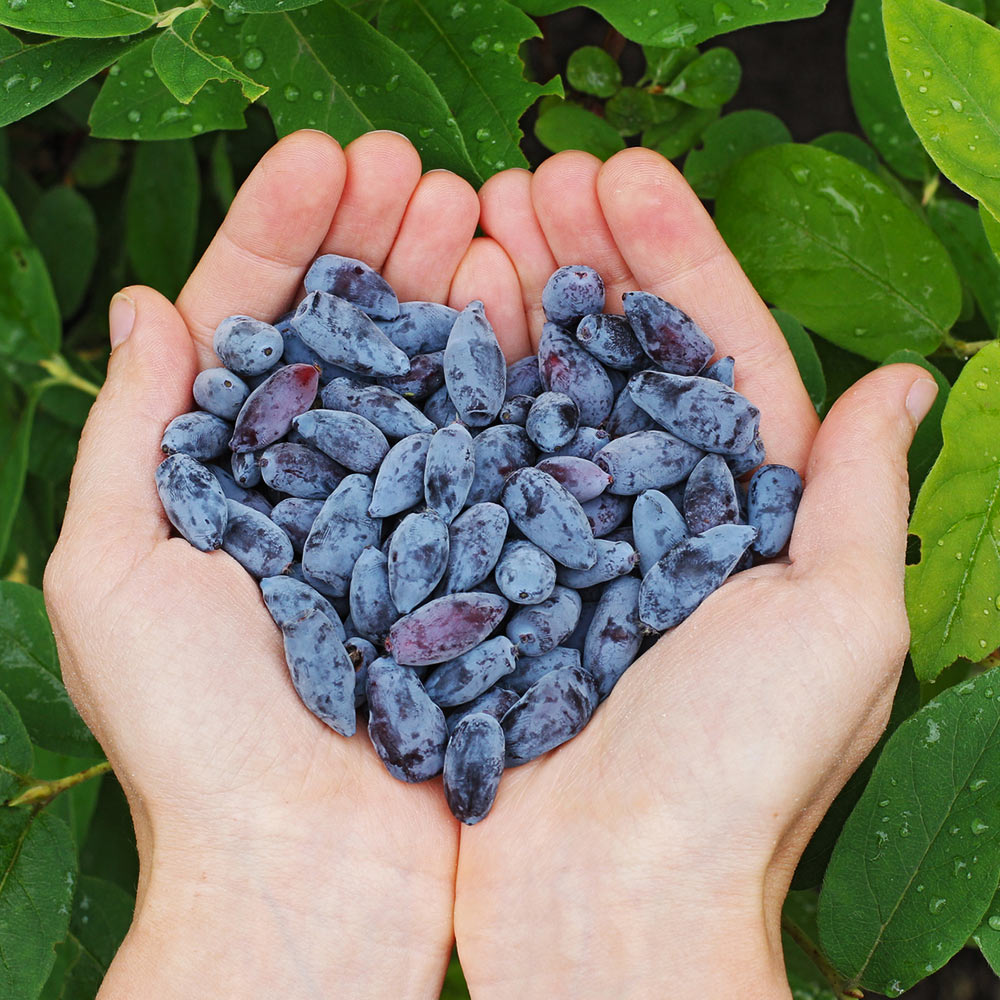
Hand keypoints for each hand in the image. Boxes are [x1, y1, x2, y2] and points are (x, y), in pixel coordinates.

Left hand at [44, 130, 482, 999]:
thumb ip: (129, 434)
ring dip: (438, 281)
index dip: (280, 235)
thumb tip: (144, 307)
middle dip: (371, 240)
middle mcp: (318, 481)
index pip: (250, 324)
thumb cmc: (196, 735)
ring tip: (468, 201)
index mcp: (224, 474)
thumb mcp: (115, 570)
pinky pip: (484, 442)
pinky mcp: (471, 553)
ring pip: (422, 372)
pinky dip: (495, 365)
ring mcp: (403, 513)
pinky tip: (510, 294)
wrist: (311, 869)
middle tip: (412, 162)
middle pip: (345, 334)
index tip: (324, 158)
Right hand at [452, 149, 936, 997]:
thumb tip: (907, 382)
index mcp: (743, 515)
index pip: (716, 354)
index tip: (623, 176)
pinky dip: (462, 383)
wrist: (603, 903)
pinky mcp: (487, 573)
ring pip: (542, 392)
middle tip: (536, 173)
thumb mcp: (838, 631)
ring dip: (519, 298)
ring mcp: (561, 538)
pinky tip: (441, 312)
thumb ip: (861, 502)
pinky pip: (476, 459)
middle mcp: (651, 514)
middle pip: (620, 358)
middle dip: (586, 258)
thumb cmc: (734, 778)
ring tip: (479, 214)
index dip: (675, 259)